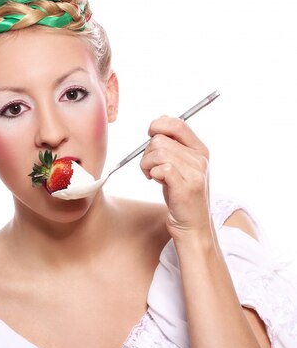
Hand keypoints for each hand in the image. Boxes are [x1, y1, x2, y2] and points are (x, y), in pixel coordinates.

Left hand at [139, 116, 211, 239]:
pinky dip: (153, 174)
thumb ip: (172, 145)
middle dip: (146, 152)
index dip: (158, 125)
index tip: (150, 136)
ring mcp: (195, 172)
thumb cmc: (180, 194)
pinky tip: (157, 181)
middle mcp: (200, 158)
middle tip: (150, 167)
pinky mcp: (186, 186)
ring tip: (153, 175)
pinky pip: (161, 168)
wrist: (192, 225)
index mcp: (199, 149)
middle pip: (160, 139)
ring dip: (147, 164)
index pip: (177, 123)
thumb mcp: (180, 165)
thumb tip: (157, 123)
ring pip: (157, 153)